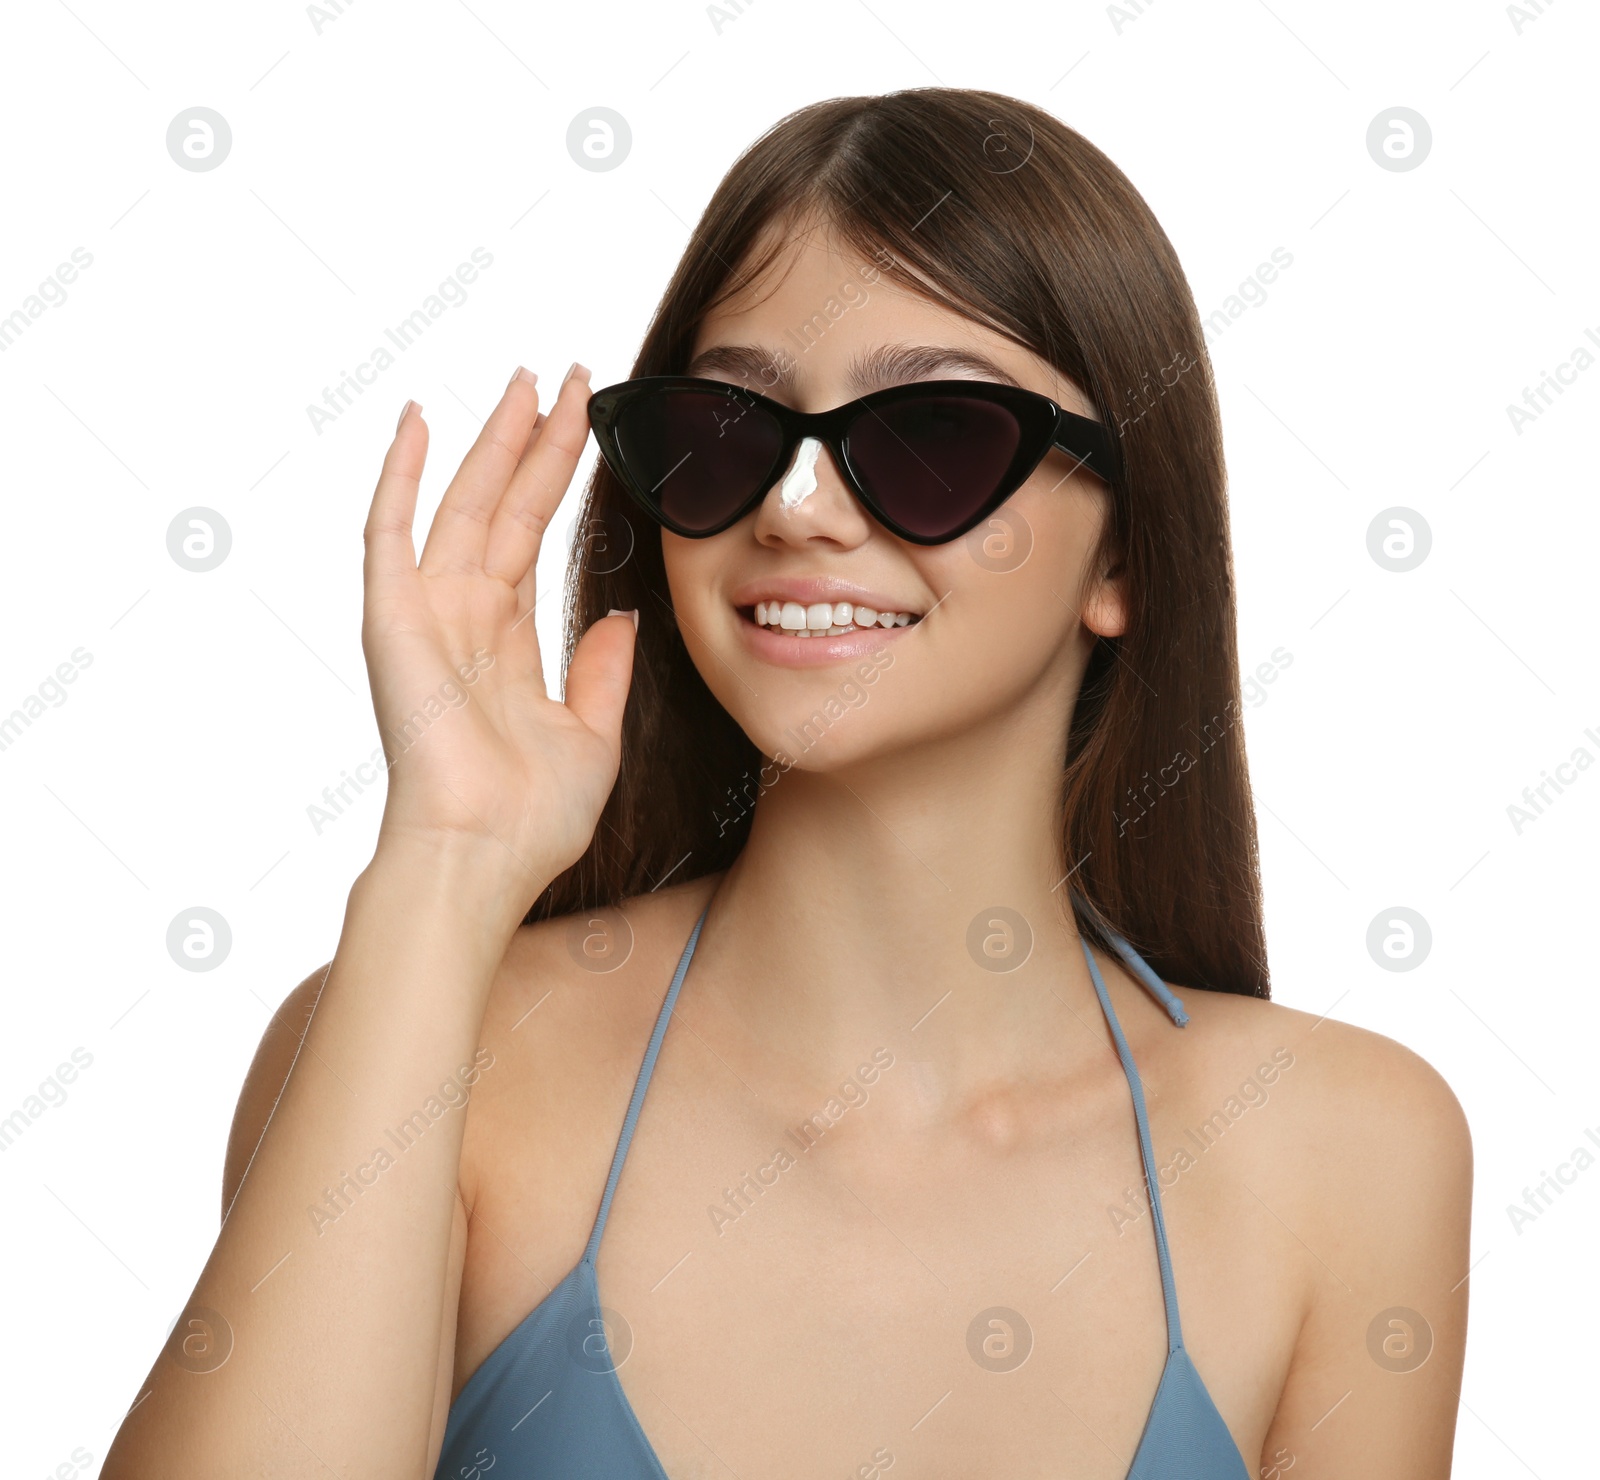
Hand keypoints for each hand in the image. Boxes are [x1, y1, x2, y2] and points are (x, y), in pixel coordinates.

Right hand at [360, 364, 633, 890]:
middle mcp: (464, 617)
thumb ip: (602, 671)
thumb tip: (621, 614)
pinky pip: (389, 532)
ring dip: (489, 440)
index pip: (534, 537)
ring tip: (523, 381)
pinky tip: (417, 421)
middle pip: (505, 505)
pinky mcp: (393, 620)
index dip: (558, 477)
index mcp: (506, 642)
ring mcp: (425, 614)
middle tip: (567, 377)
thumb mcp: (594, 736)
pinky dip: (398, 475)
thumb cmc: (533, 818)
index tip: (587, 421)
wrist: (484, 857)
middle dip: (535, 440)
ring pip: (462, 503)